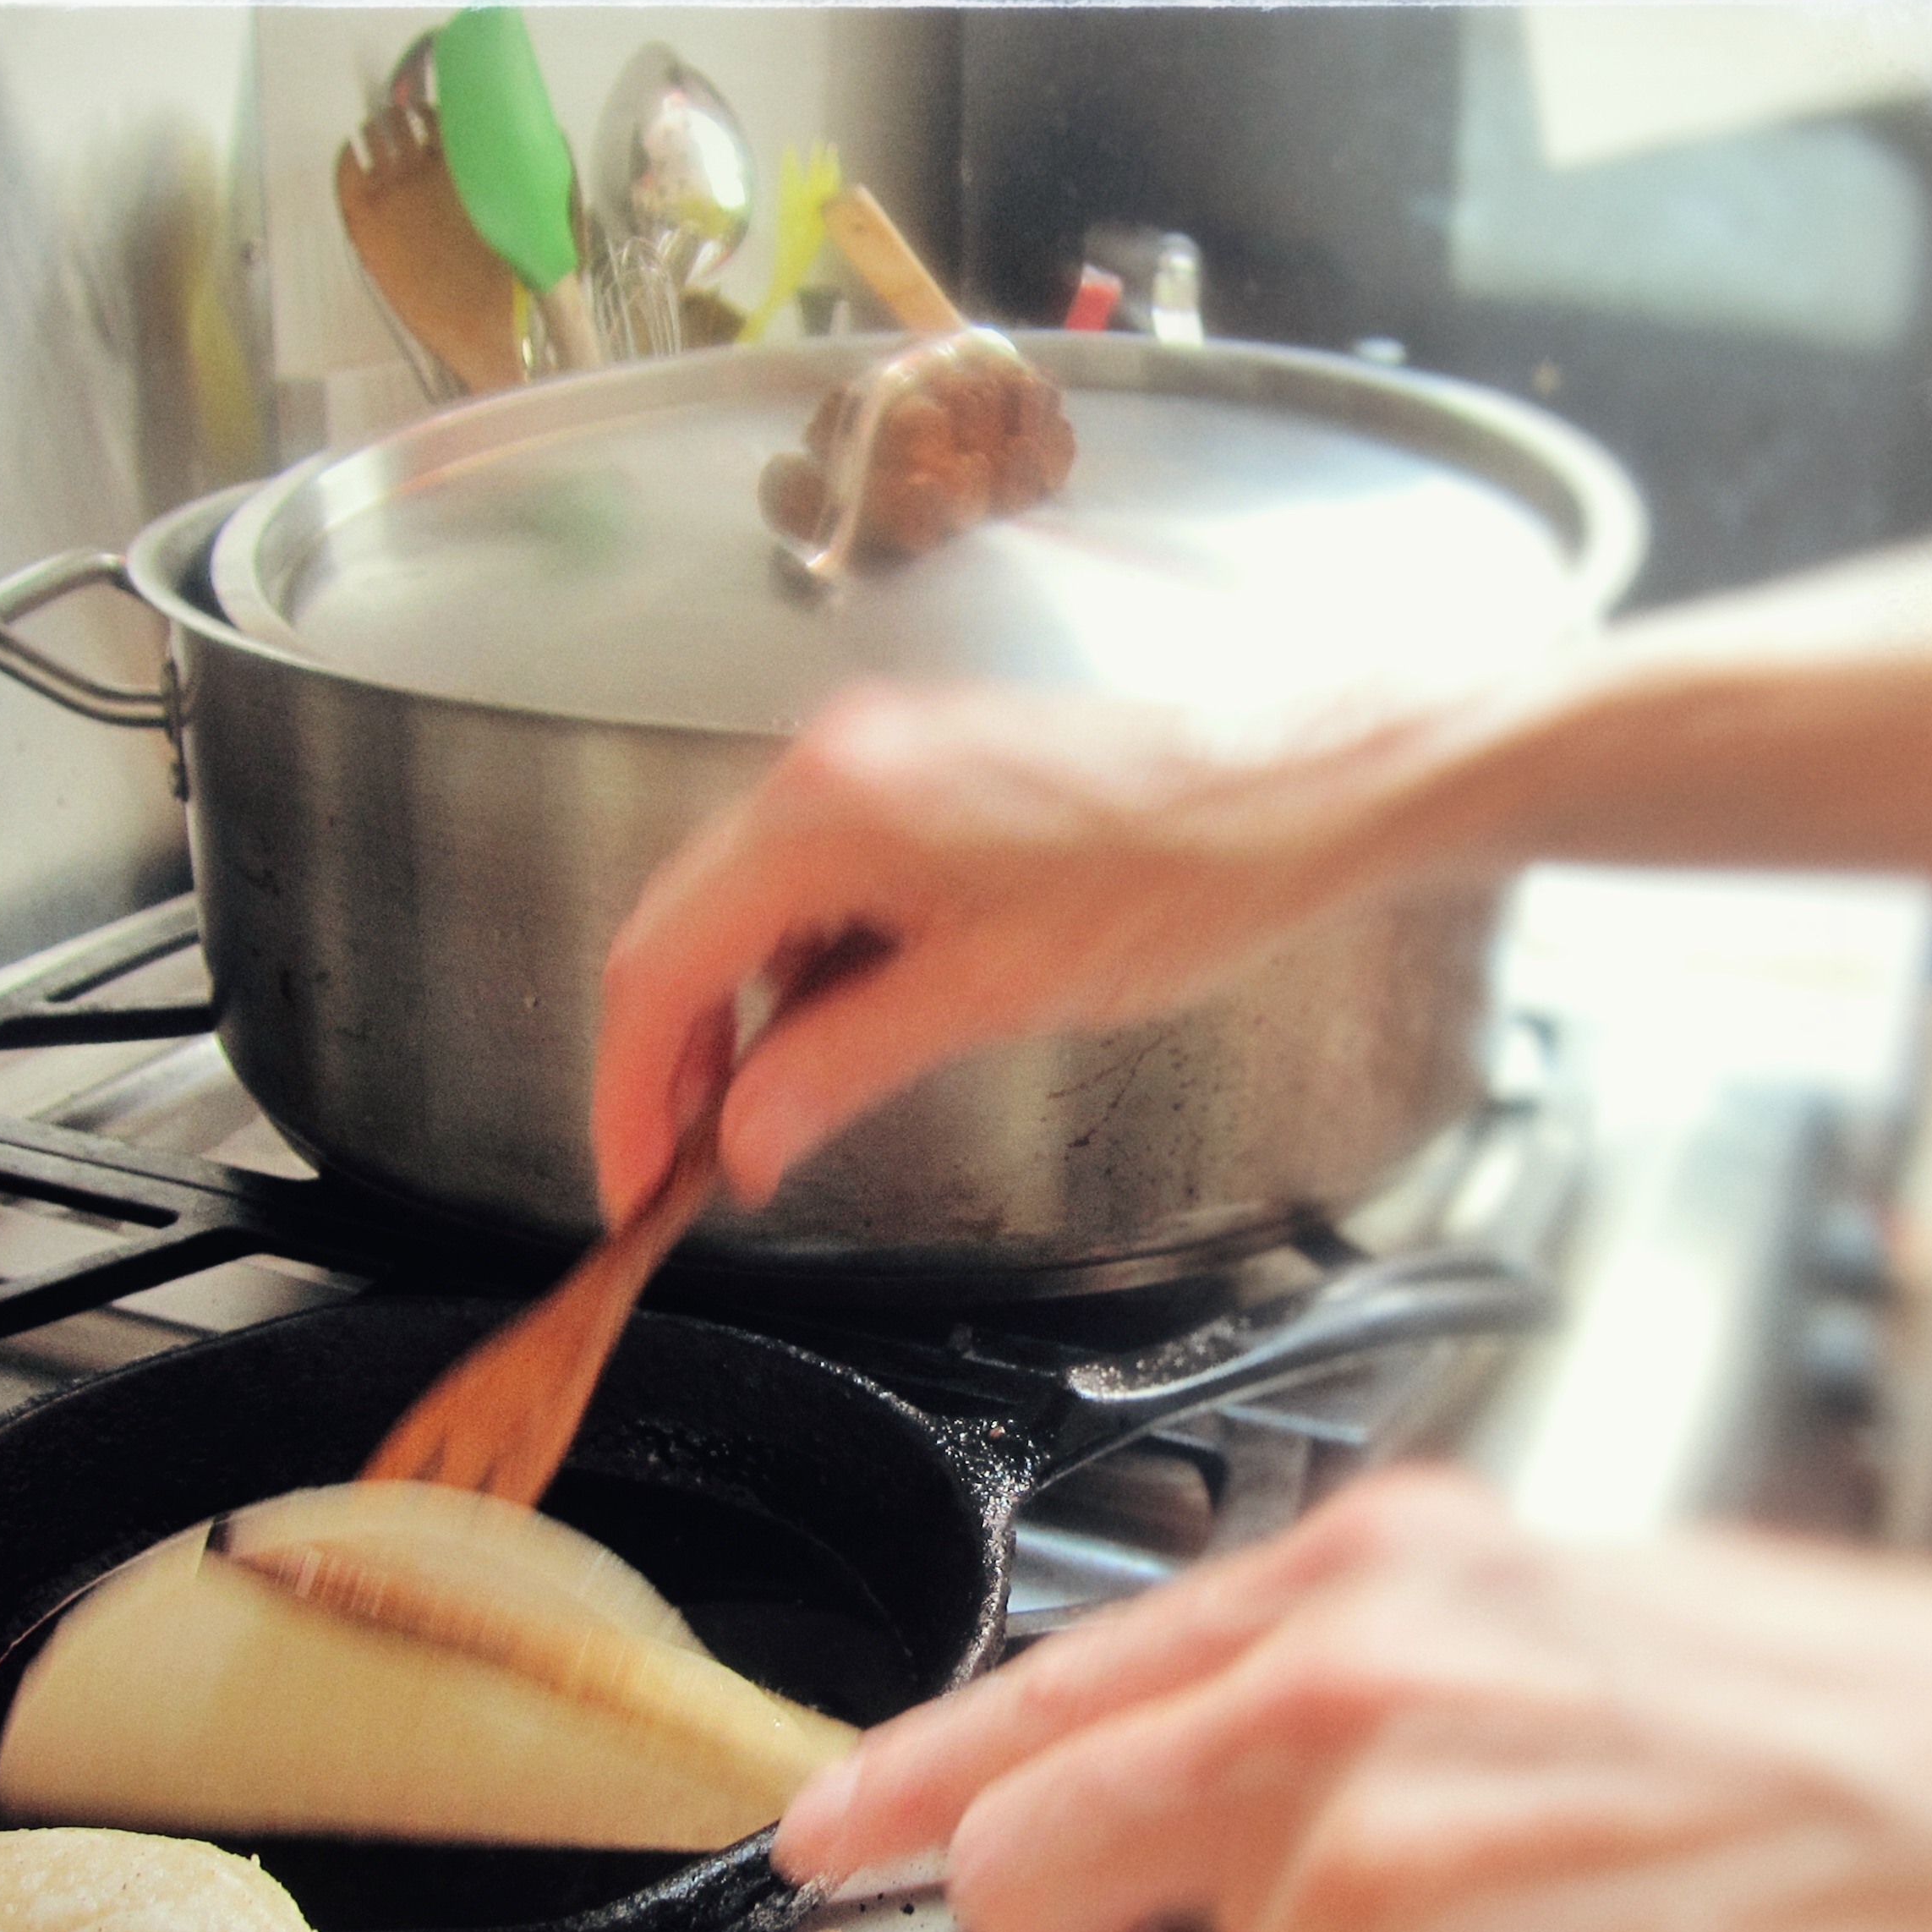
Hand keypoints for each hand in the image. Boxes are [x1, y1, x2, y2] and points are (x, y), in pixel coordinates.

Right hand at [590, 678, 1449, 1221]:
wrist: (1302, 788)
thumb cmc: (1181, 873)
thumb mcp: (989, 996)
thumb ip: (840, 1066)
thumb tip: (747, 1137)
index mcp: (829, 808)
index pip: (659, 963)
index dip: (629, 1087)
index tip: (636, 1175)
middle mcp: (831, 762)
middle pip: (682, 925)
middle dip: (671, 1055)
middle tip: (686, 1161)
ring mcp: (873, 757)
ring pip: (744, 904)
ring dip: (736, 1010)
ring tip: (768, 1110)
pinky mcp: (919, 773)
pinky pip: (814, 876)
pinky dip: (801, 962)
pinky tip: (837, 1026)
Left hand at [774, 1468, 1931, 1931]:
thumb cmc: (1839, 1740)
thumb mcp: (1554, 1626)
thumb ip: (1338, 1687)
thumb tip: (1181, 1772)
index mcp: (1372, 1577)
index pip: (1053, 1674)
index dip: (912, 1769)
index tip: (831, 1831)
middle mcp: (1345, 1703)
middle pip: (1042, 1853)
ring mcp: (1385, 1879)